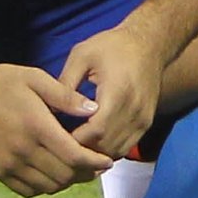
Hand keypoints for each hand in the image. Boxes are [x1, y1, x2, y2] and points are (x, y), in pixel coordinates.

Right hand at [0, 60, 110, 196]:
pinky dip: (44, 187)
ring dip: (66, 182)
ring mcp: (8, 164)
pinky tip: (52, 175)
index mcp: (36, 126)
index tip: (107, 162)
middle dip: (85, 174)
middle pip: (64, 175)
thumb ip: (66, 96)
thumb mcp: (35, 79)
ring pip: (47, 187)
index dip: (95, 162)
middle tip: (96, 167)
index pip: (74, 156)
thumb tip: (94, 109)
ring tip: (76, 172)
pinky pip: (27, 190)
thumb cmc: (0, 83)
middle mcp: (23, 149)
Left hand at [57, 26, 165, 162]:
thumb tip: (48, 111)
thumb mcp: (82, 55)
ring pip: (115, 151)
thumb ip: (65, 84)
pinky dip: (108, 150)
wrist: (149, 44)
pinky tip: (93, 141)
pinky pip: (125, 147)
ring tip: (75, 144)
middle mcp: (134, 110)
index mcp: (118, 92)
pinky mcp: (147, 123)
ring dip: (94, 153)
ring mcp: (143, 119)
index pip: (96, 131)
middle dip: (82, 150)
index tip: (55, 136)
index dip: (75, 140)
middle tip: (61, 144)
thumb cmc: (112, 46)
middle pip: (105, 146)